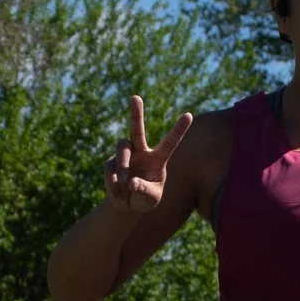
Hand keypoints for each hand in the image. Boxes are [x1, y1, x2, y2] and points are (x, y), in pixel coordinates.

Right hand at [105, 95, 190, 213]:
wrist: (127, 203)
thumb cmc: (145, 199)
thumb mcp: (150, 199)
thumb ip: (144, 190)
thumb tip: (131, 182)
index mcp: (157, 159)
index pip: (170, 142)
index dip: (179, 129)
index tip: (189, 115)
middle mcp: (141, 152)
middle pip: (137, 129)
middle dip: (136, 113)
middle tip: (135, 97)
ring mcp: (125, 155)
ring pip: (122, 148)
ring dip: (123, 165)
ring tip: (124, 183)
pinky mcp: (111, 163)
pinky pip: (111, 169)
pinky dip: (114, 183)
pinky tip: (119, 191)